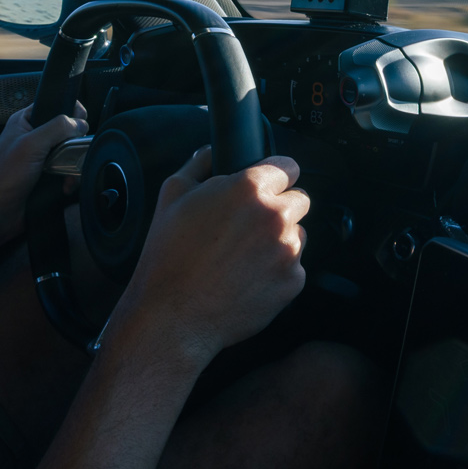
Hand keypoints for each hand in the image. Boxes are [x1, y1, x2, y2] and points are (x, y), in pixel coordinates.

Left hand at [0, 102, 87, 258]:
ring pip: (69, 152)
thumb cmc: (4, 177)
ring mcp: (40, 157)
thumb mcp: (31, 145)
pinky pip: (67, 171)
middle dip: (74, 144)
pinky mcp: (46, 176)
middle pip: (66, 130)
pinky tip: (65, 186)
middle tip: (72, 153)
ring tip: (68, 177)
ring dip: (73, 165)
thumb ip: (57, 128)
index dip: (69, 110)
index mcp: (24, 121)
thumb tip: (79, 122)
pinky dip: (70, 178)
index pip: (53, 105)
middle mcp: (33, 137)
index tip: (81, 121)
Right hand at [101, 147, 308, 369]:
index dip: (276, 175)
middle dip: (278, 208)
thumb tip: (211, 152)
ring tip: (243, 256)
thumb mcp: (172, 196)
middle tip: (248, 227)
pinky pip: (294, 267)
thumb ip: (198, 164)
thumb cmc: (169, 257)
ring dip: (279, 240)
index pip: (289, 166)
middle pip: (299, 200)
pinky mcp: (293, 282)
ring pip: (298, 234)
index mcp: (250, 189)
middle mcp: (276, 216)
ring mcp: (288, 250)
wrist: (174, 316)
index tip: (268, 186)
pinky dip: (277, 271)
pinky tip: (247, 278)